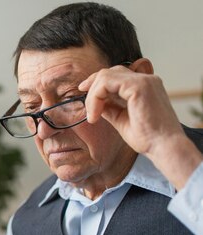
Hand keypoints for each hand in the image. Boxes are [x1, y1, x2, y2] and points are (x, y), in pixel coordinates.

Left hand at [79, 60, 202, 188]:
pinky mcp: (139, 87)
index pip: (116, 75)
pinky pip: (106, 83)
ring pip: (105, 76)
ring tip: (92, 115)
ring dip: (92, 96)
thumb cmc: (147, 138)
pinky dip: (95, 98)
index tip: (84, 94)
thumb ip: (110, 107)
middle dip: (92, 86)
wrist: (164, 147)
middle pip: (109, 72)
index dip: (97, 83)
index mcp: (145, 86)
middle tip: (85, 107)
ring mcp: (144, 81)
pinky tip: (95, 115)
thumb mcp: (122, 119)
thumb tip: (95, 103)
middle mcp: (146, 80)